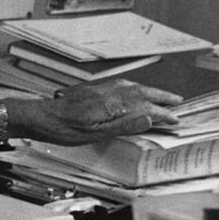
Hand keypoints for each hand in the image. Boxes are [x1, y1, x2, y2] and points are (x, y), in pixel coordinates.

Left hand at [11, 79, 181, 145]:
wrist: (40, 117)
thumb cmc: (63, 129)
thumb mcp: (95, 134)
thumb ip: (123, 126)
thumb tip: (148, 119)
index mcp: (111, 105)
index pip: (145, 107)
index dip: (162, 113)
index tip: (175, 119)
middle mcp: (108, 93)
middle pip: (141, 92)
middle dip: (161, 96)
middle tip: (177, 101)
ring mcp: (99, 90)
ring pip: (132, 87)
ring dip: (150, 90)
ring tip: (162, 95)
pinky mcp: (92, 90)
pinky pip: (120, 85)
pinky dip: (134, 87)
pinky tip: (133, 90)